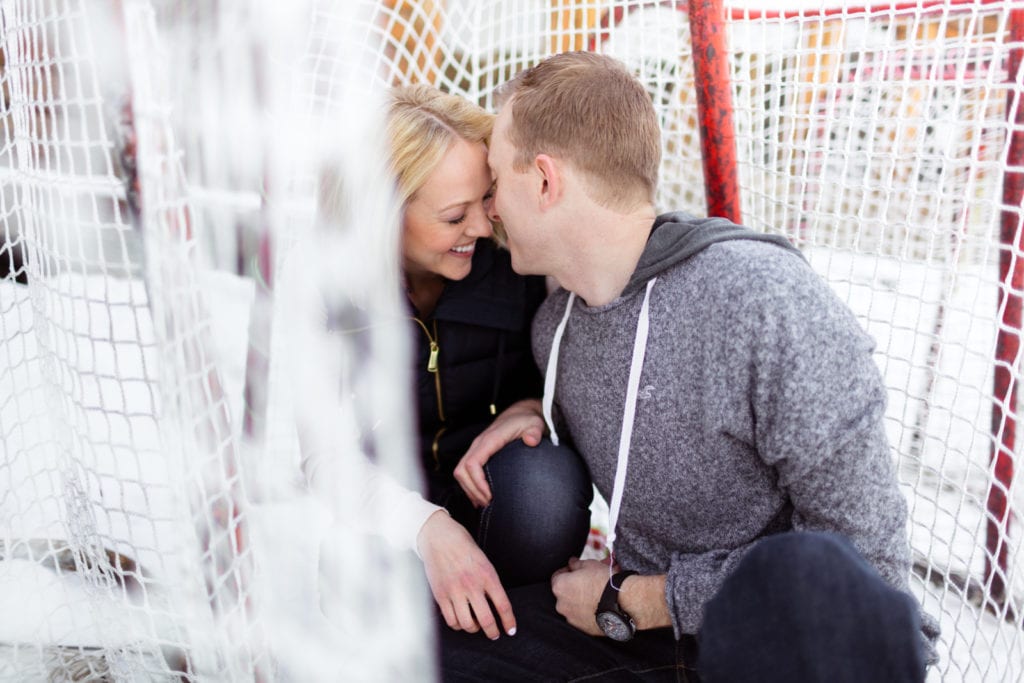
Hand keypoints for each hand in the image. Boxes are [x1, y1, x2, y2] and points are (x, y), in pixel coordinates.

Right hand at [416, 510, 515, 639]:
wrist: (438, 537)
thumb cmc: (462, 545)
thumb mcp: (483, 560)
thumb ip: (489, 581)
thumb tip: (494, 603)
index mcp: (487, 575)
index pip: (503, 605)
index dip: (509, 621)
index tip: (511, 630)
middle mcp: (472, 585)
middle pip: (486, 619)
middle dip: (492, 632)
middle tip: (494, 634)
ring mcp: (455, 591)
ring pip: (467, 624)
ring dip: (474, 629)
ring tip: (476, 626)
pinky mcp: (441, 595)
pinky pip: (451, 620)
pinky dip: (457, 625)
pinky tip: (461, 620)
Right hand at [454, 398, 545, 506]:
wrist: (520, 414)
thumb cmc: (527, 421)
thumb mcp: (534, 424)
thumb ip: (534, 432)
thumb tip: (531, 441)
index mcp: (489, 440)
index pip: (472, 464)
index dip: (478, 483)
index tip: (490, 496)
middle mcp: (478, 444)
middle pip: (461, 471)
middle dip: (472, 490)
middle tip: (488, 504)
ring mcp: (476, 449)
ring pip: (460, 472)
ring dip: (469, 489)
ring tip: (484, 503)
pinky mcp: (477, 454)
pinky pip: (465, 471)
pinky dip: (469, 486)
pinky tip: (481, 497)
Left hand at [550, 556, 615, 635]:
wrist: (620, 602)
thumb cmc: (603, 581)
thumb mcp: (589, 564)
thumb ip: (576, 564)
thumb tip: (571, 563)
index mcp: (559, 586)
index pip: (557, 576)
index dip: (567, 572)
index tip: (576, 571)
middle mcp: (561, 604)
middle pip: (564, 593)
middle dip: (573, 587)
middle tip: (587, 583)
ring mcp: (571, 618)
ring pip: (572, 607)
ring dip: (579, 601)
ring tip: (595, 595)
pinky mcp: (582, 629)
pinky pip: (581, 618)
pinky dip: (586, 613)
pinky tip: (598, 606)